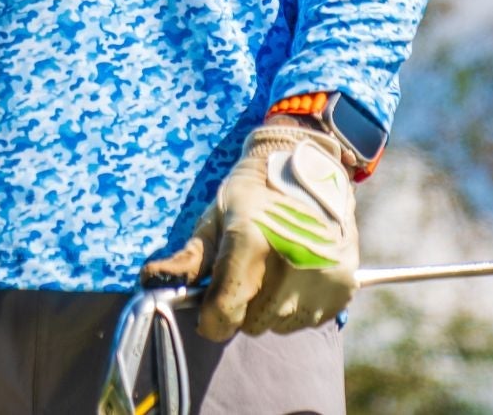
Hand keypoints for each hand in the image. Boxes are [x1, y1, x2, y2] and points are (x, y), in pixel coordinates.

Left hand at [140, 125, 358, 340]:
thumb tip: (150, 281)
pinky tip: (296, 272)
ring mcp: (321, 279)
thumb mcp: (215, 216)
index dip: (210, 317)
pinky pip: (307, 320)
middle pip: (251, 322)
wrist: (310, 168)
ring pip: (278, 324)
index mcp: (251, 241)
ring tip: (272, 267)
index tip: (206, 313)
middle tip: (244, 272)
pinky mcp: (342, 289)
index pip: (225, 311)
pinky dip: (295, 305)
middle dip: (240, 305)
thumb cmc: (253, 191)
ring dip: (268, 307)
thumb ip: (187, 257)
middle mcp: (290, 264)